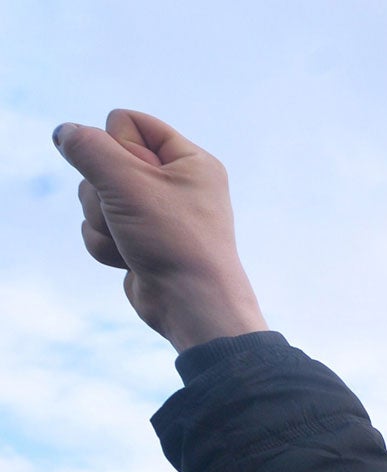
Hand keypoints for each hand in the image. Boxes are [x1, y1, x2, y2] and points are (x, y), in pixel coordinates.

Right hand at [53, 111, 267, 350]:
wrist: (190, 304)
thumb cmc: (172, 239)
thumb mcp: (126, 181)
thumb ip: (88, 148)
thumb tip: (65, 133)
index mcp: (189, 160)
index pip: (127, 121)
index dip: (116, 143)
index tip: (135, 175)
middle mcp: (175, 183)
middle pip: (104, 159)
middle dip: (104, 190)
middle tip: (133, 212)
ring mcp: (155, 213)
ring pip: (95, 195)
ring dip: (102, 220)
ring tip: (133, 239)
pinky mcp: (139, 239)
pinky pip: (98, 226)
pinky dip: (105, 243)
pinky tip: (129, 259)